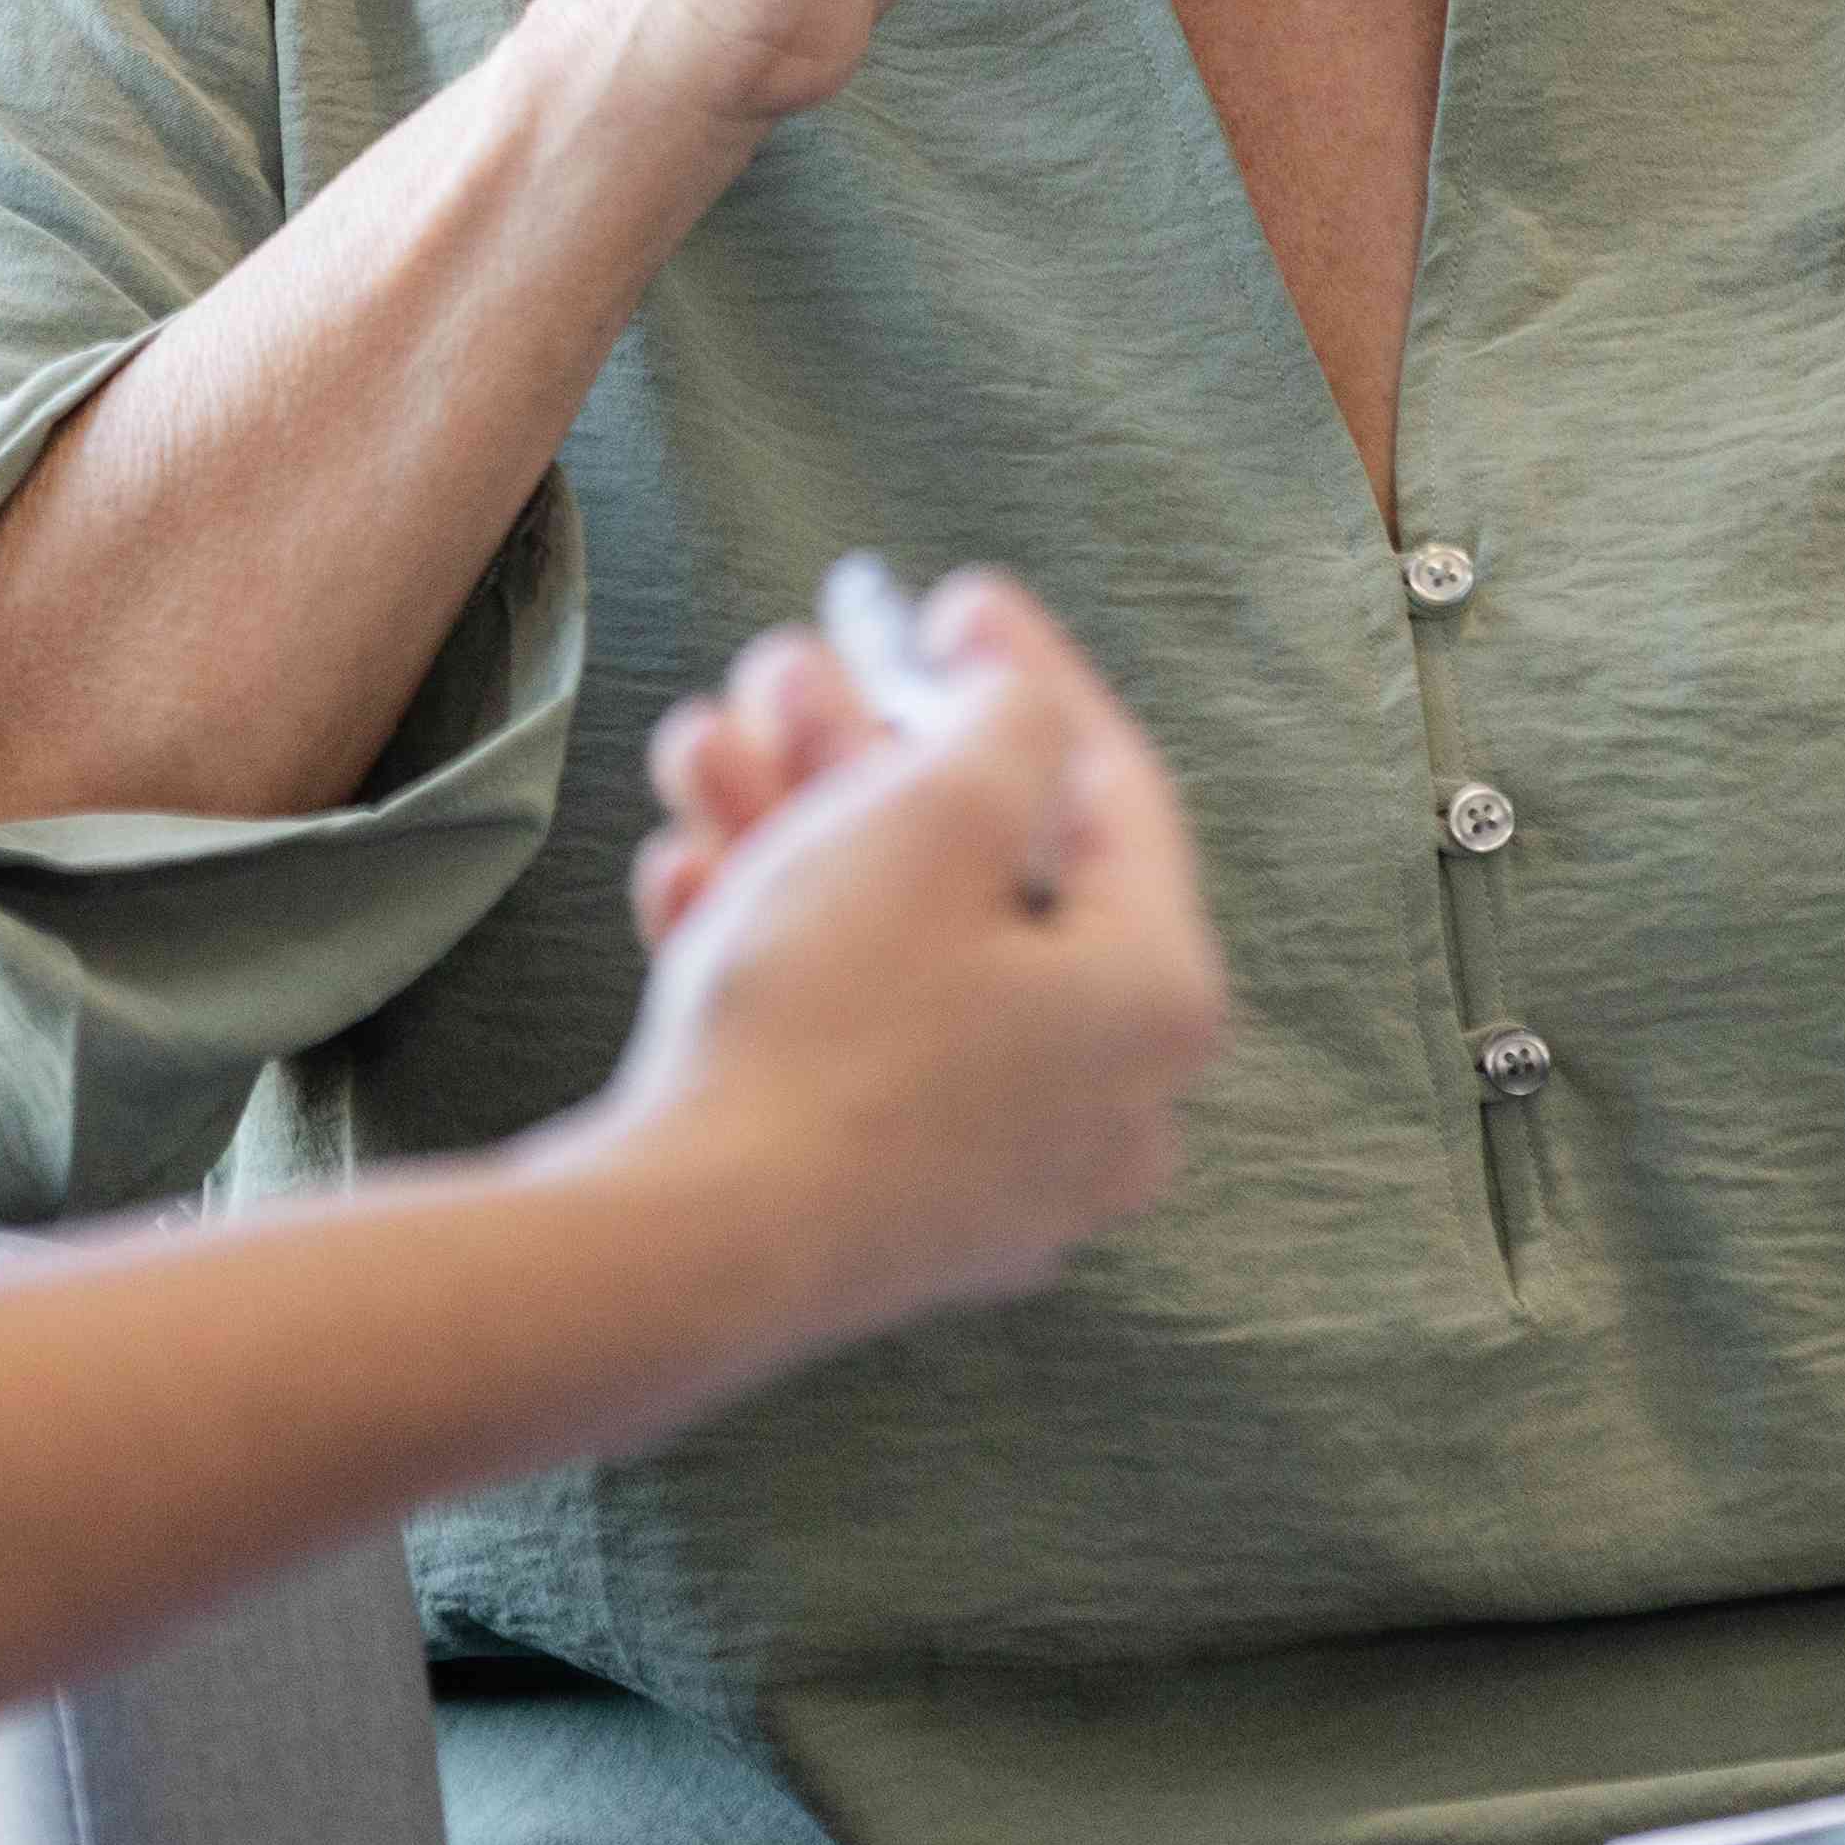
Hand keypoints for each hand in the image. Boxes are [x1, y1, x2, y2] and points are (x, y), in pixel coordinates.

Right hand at [581, 571, 1228, 1338]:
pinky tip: (684, 875)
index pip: (1113, 793)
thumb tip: (1020, 703)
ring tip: (703, 745)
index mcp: (1159, 1000)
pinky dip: (777, 949)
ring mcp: (999, 1172)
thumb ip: (1004, 724)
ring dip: (799, 833)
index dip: (1024, 673)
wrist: (695, 1247)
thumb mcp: (933, 817)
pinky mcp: (890, 1213)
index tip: (948, 596)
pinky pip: (850, 1041)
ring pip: (903, 951)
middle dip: (869, 753)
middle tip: (791, 667)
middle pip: (990, 872)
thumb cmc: (834, 1021)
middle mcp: (1107, 1100)